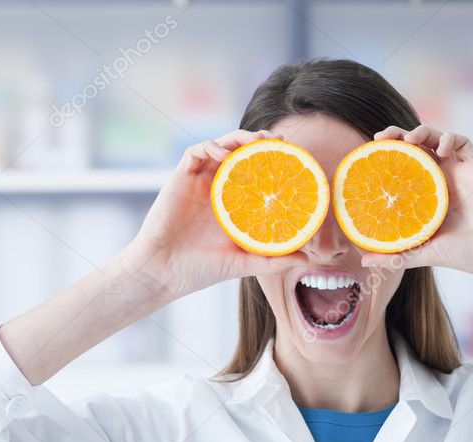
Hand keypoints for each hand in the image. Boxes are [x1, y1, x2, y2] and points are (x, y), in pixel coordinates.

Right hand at [125, 129, 308, 303]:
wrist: (165, 272)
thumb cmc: (201, 269)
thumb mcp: (244, 263)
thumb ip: (273, 259)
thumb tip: (307, 257)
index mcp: (234, 204)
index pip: (257, 173)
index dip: (274, 162)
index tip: (294, 158)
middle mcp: (218, 188)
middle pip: (241, 154)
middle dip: (260, 142)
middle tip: (279, 142)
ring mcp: (199, 182)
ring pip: (221, 146)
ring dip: (239, 138)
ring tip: (257, 141)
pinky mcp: (180, 178)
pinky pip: (195, 152)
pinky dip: (211, 147)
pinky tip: (225, 154)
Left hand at [361, 125, 472, 282]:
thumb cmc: (469, 255)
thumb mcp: (425, 254)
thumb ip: (396, 255)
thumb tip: (364, 260)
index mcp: (427, 197)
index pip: (401, 170)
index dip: (384, 159)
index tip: (367, 157)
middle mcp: (441, 181)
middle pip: (415, 149)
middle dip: (396, 137)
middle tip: (379, 138)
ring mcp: (459, 172)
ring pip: (435, 139)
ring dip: (420, 131)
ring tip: (408, 138)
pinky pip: (462, 141)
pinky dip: (449, 138)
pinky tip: (441, 148)